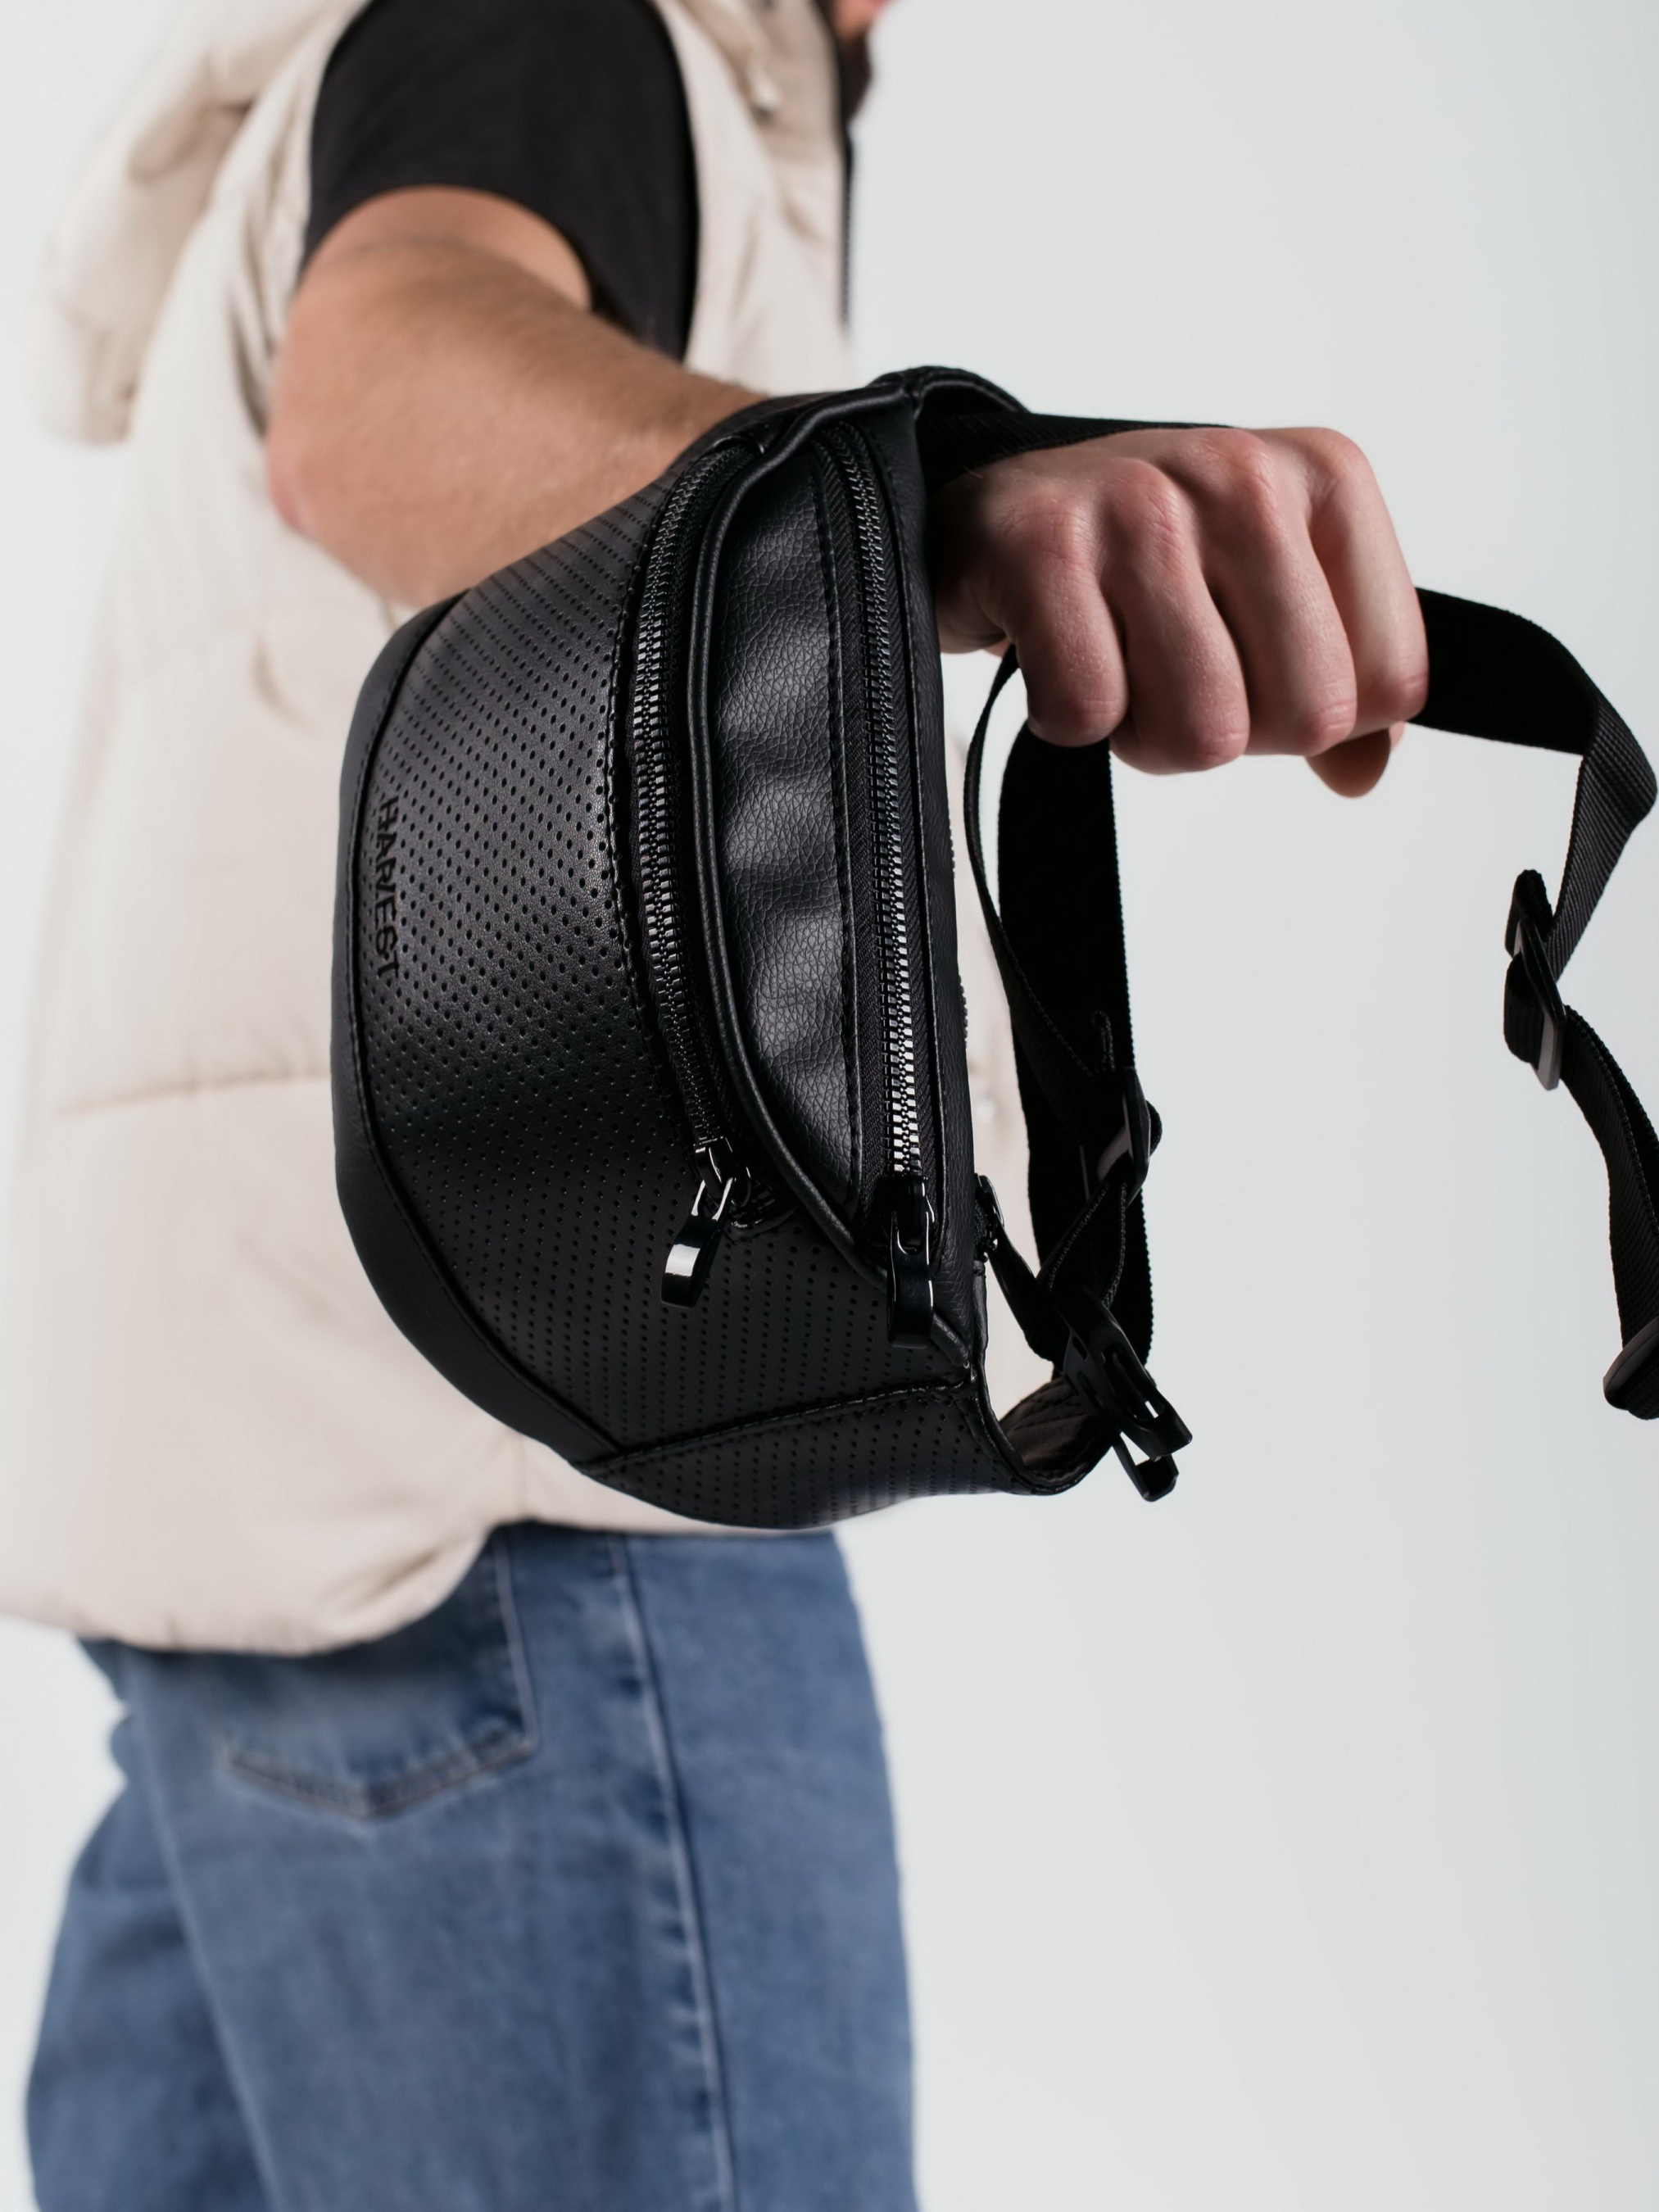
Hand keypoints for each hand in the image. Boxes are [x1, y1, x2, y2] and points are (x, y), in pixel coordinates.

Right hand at [931, 427, 1428, 796]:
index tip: (1254, 672)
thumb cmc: (1144, 559)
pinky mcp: (1041, 547)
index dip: (1318, 720)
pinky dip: (1066, 722)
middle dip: (1235, 735)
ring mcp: (1140, 505)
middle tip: (1177, 679)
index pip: (1393, 682)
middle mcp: (1242, 476)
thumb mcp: (1269, 592)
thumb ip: (1339, 674)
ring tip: (1117, 667)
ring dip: (1147, 736)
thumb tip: (1362, 773)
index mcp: (1326, 477)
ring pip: (1203, 730)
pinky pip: (1090, 712)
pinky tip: (1054, 656)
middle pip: (1307, 716)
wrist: (992, 509)